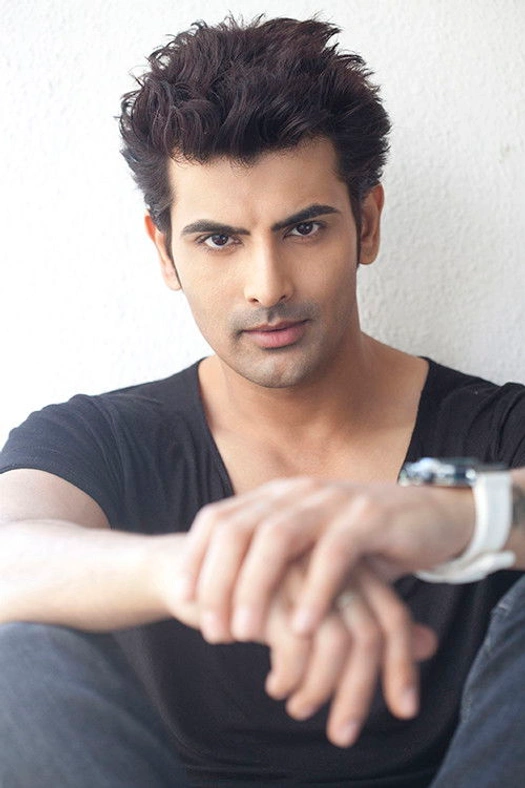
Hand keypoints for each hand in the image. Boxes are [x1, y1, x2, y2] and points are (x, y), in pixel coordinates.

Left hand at [176, 476, 473, 639]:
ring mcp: (332, 501)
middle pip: (239, 529)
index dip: (195, 557)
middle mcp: (297, 492)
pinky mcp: (369, 517)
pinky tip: (300, 627)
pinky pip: (334, 552)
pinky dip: (314, 589)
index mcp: (276, 497)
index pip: (218, 518)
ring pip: (278, 536)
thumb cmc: (362, 540)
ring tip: (243, 634)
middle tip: (211, 632)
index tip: (181, 601)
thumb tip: (225, 598)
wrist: (431, 515)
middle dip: (218, 581)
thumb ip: (271, 561)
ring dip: (255, 586)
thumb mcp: (308, 545)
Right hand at [263, 561, 436, 746]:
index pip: (392, 617)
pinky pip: (297, 646)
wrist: (190, 569)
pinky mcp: (267, 587)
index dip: (401, 667)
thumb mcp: (319, 607)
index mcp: (349, 564)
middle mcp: (329, 564)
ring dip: (322, 690)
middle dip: (359, 694)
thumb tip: (429, 645)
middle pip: (369, 635)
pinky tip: (277, 688)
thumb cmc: (262, 591)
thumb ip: (371, 619)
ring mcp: (299, 573)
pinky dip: (291, 679)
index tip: (403, 710)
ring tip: (300, 708)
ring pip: (337, 644)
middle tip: (343, 734)